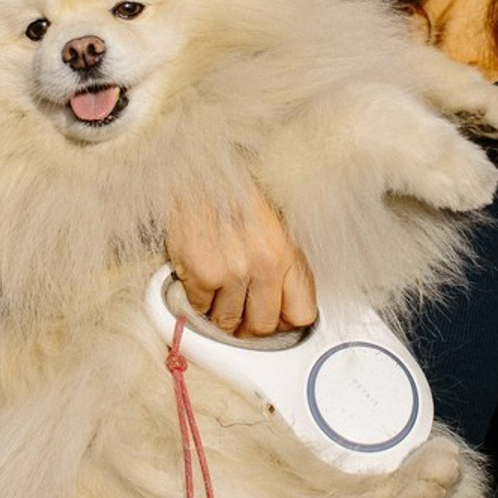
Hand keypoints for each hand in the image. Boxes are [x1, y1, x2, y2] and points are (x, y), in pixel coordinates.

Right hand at [167, 184, 316, 336]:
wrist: (199, 170)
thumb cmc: (236, 193)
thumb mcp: (276, 225)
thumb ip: (284, 265)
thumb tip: (284, 308)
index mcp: (288, 252)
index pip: (301, 314)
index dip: (286, 323)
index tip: (275, 321)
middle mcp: (265, 264)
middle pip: (263, 327)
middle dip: (249, 327)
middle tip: (239, 316)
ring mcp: (232, 270)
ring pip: (228, 324)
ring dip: (220, 318)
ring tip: (216, 298)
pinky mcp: (201, 272)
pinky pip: (199, 310)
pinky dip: (196, 303)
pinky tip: (198, 284)